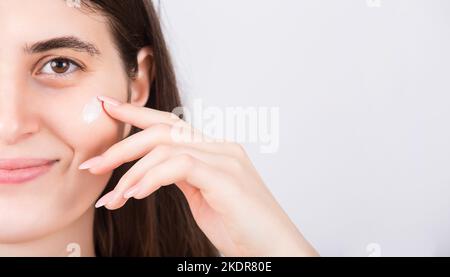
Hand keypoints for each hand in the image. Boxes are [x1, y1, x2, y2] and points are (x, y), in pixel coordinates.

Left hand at [79, 95, 318, 256]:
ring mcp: (225, 159)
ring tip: (113, 198)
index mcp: (214, 149)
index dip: (136, 112)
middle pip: (162, 130)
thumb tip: (149, 172)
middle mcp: (220, 147)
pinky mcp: (225, 177)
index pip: (170, 123)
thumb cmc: (240, 227)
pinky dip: (151, 178)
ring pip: (165, 147)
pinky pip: (179, 166)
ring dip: (131, 172)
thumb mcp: (202, 197)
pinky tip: (135, 194)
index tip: (107, 107)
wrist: (274, 247)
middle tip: (93, 165)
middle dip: (122, 145)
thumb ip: (181, 177)